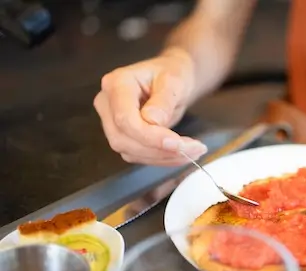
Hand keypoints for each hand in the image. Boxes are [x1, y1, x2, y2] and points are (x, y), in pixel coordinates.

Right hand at [94, 48, 206, 165]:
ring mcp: (112, 123)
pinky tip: (183, 153)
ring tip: (194, 150)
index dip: (150, 136)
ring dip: (164, 157)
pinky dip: (163, 158)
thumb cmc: (171, 73)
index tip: (177, 143)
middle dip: (160, 149)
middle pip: (124, 139)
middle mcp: (107, 104)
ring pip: (131, 151)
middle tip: (194, 148)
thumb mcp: (174, 80)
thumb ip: (163, 100)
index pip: (125, 119)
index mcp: (116, 84)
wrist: (171, 80)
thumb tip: (154, 122)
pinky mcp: (123, 137)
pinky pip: (139, 156)